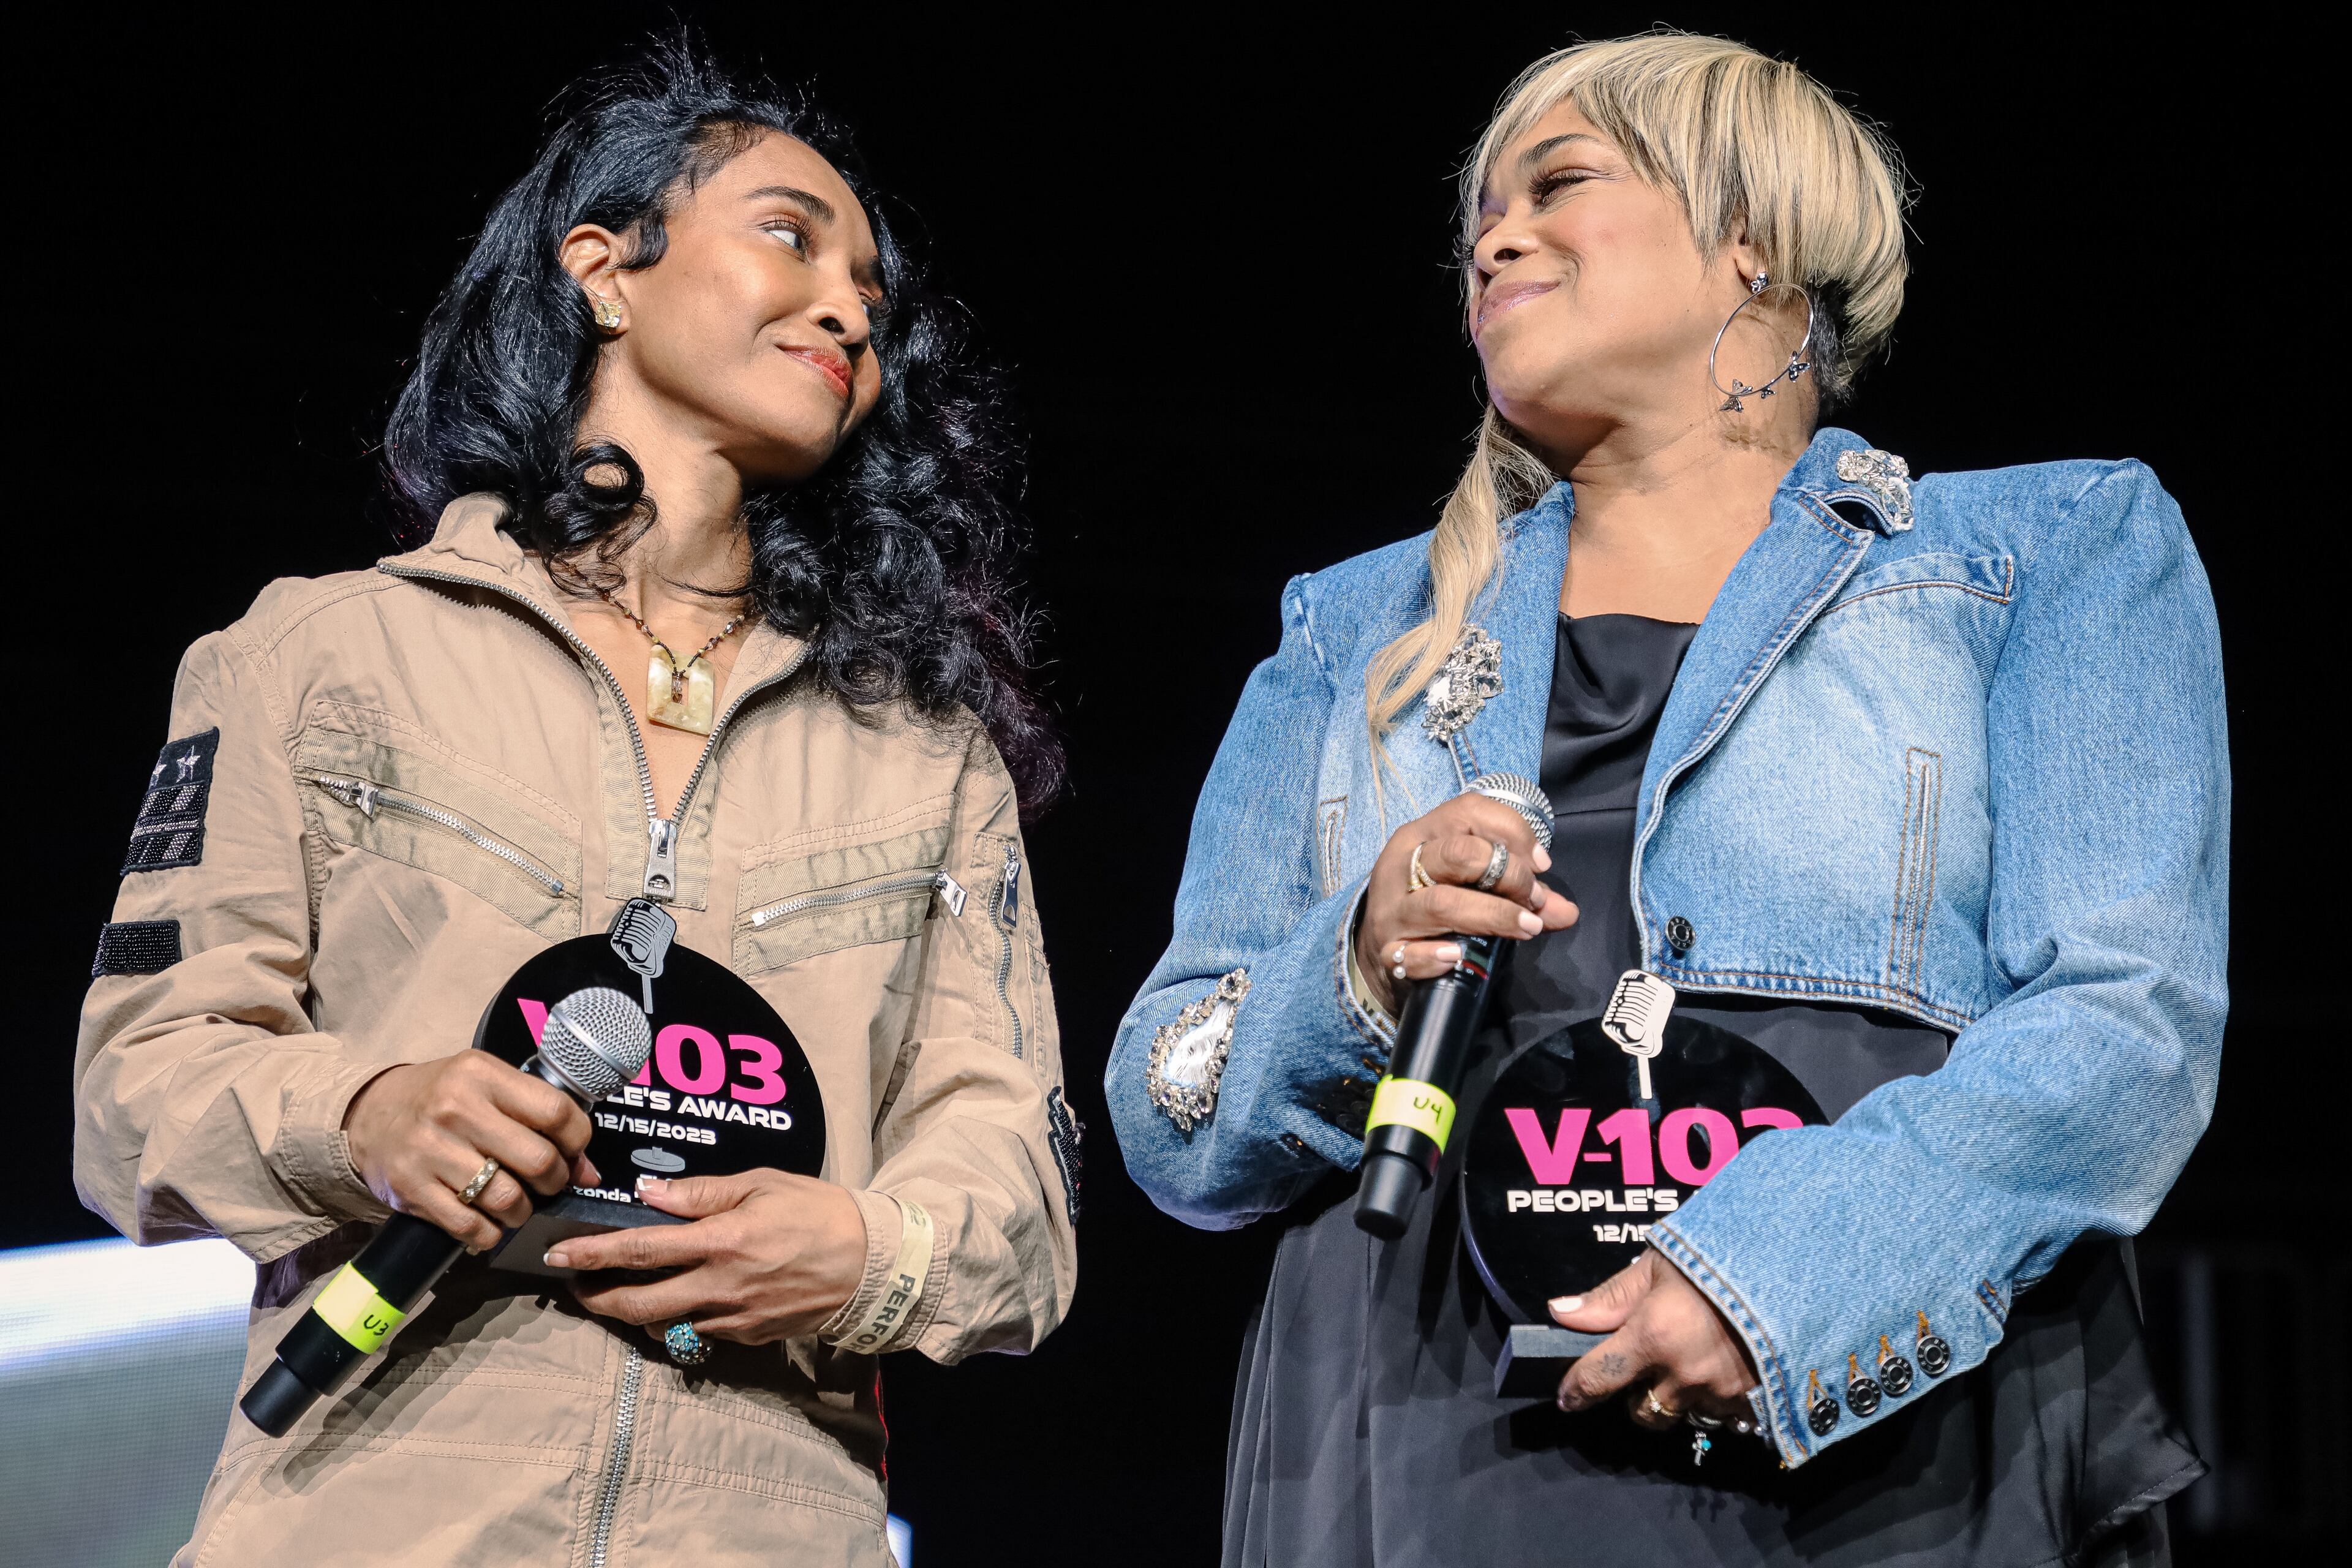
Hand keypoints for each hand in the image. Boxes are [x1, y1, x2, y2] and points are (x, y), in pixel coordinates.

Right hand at [343, 1053, 597, 1252]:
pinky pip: (471, 1227)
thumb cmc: (442, 1097)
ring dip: (523, 1211)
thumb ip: (535, 1114)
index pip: (555, 1112)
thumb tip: (586, 1169)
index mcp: (481, 1075)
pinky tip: (488, 1221)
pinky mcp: (412, 1189)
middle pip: (537, 1160)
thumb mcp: (485, 1084)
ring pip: (508, 1199)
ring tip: (517, 1203)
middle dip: (554, 1180)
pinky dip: (490, 1233)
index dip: (578, 1139)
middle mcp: (456, 1109)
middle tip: (547, 1182)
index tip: (575, 1151)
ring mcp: (430, 1151)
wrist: (368, 1115)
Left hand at [549, 1171, 867, 1347]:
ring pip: (661, 1326)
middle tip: (577, 1285)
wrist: (870, 1264)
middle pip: (637, 1304)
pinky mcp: (747, 1337)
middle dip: (596, 1298)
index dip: (592, 1254)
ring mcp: (732, 1319)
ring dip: (633, 1313)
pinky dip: (677, 1320)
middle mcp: (719, 1287)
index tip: (557, 1254)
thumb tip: (650, 1195)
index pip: (640, 1251)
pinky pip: (697, 1333)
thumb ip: (703, 1192)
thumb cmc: (818, 1212)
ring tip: (622, 1292)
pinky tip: (679, 1301)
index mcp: (721, 1242)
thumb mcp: (763, 1184)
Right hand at [1353, 793, 1577, 1012]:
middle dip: (1508, 875)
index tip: (1541, 863)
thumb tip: (1565, 911)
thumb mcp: (1470, 887)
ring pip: (1443, 903)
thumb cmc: (1433, 906)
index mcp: (1421, 836)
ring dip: (1494, 916)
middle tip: (1533, 900)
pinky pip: (1411, 954)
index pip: (1468, 812)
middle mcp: (1401, 866)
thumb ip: (1518, 894)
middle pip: (1459, 854)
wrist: (1377, 956)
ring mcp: (1392, 911)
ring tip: (1528, 928)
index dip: (1513, 831)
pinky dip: (1437, 956)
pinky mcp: (1386, 953)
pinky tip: (1459, 957)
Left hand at [1551, 1247, 1758, 1426]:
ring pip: (1684, 1417)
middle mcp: (1685, 1374)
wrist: (1797, 1266)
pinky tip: (1723, 1373)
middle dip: (1637, 1396)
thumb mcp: (1660, 1264)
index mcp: (1653, 1337)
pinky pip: (1725, 1419)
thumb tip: (1559, 1313)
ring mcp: (1723, 1393)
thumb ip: (1610, 1296)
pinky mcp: (1757, 1404)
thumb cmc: (1721, 1256)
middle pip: (1644, 1412)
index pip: (1599, 1377)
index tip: (1567, 1398)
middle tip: (1647, 1366)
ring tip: (1690, 1364)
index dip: (1577, 1390)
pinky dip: (1717, 1403)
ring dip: (1679, 1399)